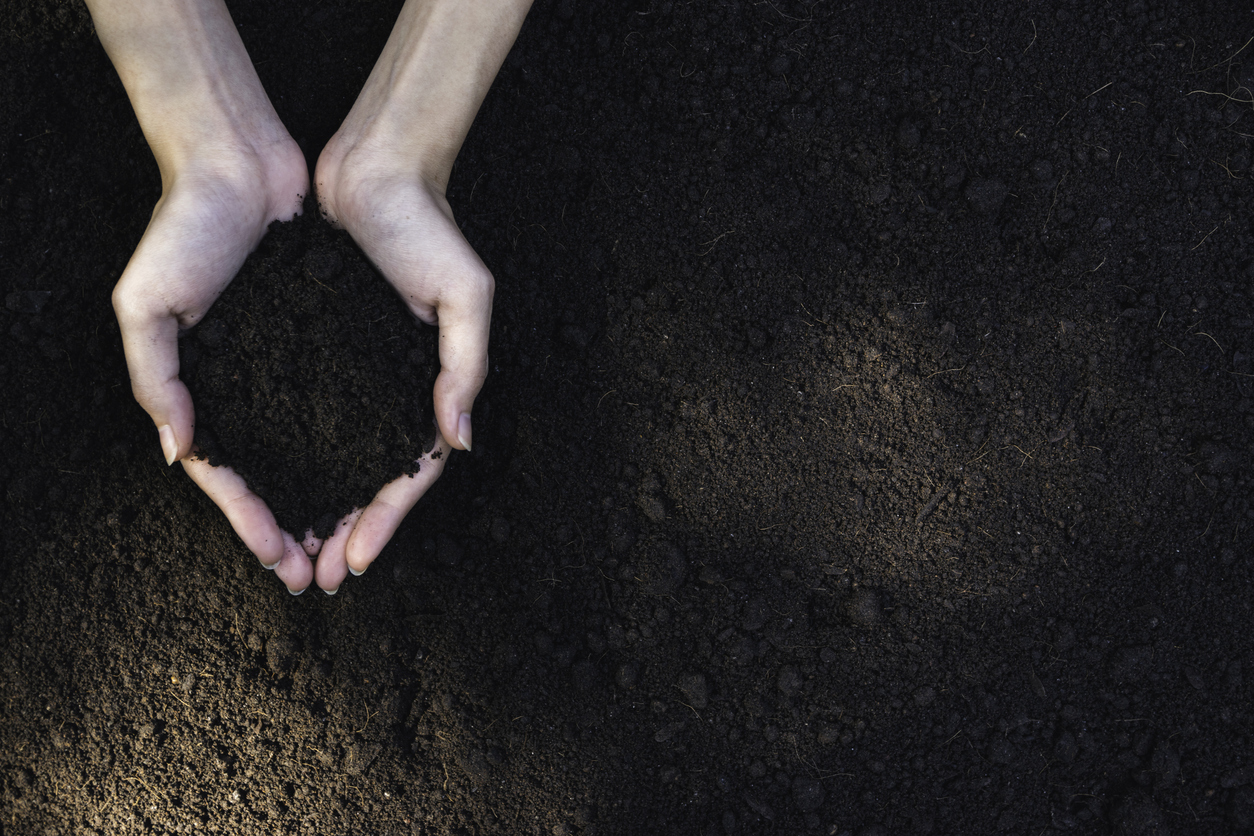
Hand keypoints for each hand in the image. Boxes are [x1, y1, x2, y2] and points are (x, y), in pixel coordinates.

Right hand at [112, 145, 309, 584]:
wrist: (238, 161)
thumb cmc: (183, 229)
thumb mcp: (146, 305)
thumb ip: (155, 379)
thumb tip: (180, 454)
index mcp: (200, 388)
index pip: (227, 476)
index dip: (250, 521)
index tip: (280, 561)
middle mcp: (246, 385)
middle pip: (274, 476)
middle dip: (294, 529)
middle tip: (319, 576)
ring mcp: (285, 365)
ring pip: (310, 452)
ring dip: (326, 502)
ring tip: (347, 546)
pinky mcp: (325, 339)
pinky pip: (340, 404)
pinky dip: (351, 444)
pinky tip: (371, 476)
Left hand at [307, 137, 491, 593]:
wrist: (374, 171)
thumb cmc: (430, 228)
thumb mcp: (466, 294)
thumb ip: (465, 366)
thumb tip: (459, 440)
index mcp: (429, 387)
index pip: (411, 473)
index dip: (385, 521)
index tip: (355, 560)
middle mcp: (390, 390)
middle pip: (368, 481)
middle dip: (345, 534)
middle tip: (315, 578)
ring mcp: (351, 377)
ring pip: (332, 462)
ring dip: (314, 511)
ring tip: (288, 555)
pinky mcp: (314, 353)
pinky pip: (300, 418)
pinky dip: (287, 460)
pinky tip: (266, 490)